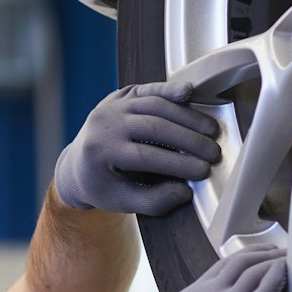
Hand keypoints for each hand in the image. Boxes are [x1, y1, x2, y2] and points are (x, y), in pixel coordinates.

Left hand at [52, 79, 221, 215]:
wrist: (77, 164)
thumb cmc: (101, 185)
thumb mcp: (122, 202)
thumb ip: (153, 201)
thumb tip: (185, 192)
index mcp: (100, 151)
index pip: (146, 157)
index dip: (178, 164)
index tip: (203, 171)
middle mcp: (104, 123)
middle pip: (154, 127)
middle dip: (188, 140)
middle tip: (213, 152)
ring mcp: (112, 105)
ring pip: (156, 105)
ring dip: (188, 117)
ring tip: (211, 131)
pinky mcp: (122, 95)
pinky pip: (149, 90)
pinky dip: (170, 89)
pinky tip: (189, 92)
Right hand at [142, 245, 286, 291]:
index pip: (220, 266)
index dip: (244, 257)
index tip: (260, 257)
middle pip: (237, 261)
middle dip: (262, 253)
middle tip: (280, 253)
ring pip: (252, 271)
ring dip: (274, 261)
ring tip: (289, 261)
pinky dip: (277, 278)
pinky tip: (288, 275)